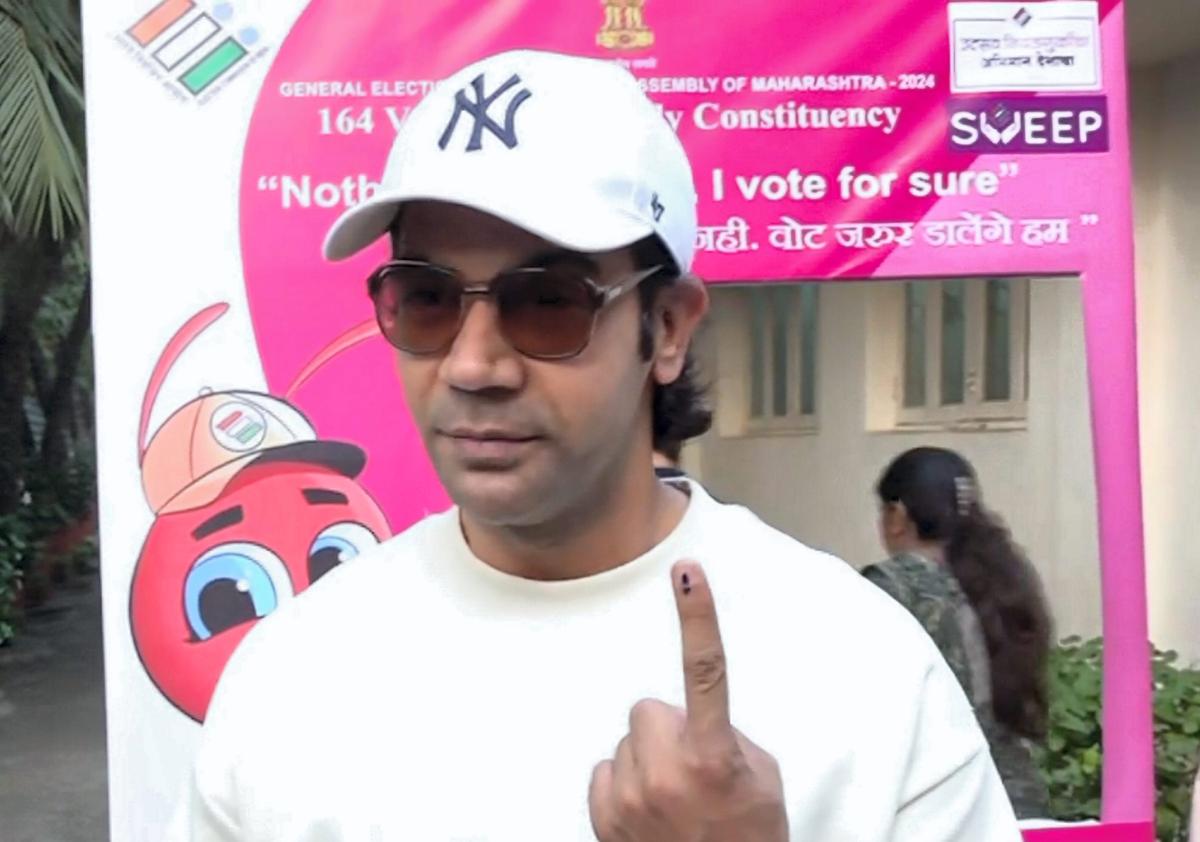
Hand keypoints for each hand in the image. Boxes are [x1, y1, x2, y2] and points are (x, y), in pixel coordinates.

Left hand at [588, 561, 787, 841]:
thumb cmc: (749, 838)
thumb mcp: (761, 779)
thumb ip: (726, 734)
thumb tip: (693, 718)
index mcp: (715, 755)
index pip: (706, 669)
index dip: (697, 616)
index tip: (687, 574)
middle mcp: (668, 772)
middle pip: (648, 708)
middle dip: (667, 729)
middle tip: (692, 768)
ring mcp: (631, 797)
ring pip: (627, 741)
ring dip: (646, 760)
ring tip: (674, 800)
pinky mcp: (604, 816)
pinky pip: (605, 771)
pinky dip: (624, 785)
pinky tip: (649, 812)